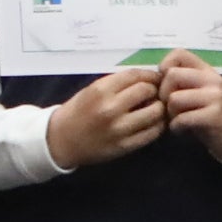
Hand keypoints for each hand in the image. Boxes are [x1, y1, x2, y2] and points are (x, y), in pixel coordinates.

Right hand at [43, 67, 167, 169]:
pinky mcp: (124, 146)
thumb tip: (147, 79)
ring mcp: (119, 129)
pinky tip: (153, 123)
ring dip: (159, 108)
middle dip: (155, 90)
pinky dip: (158, 126)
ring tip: (156, 108)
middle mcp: (110, 108)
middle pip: (147, 91)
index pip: (135, 75)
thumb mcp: (92, 90)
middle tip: (156, 93)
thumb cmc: (78, 111)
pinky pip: (152, 133)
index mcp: (100, 90)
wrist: (62, 140)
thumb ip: (117, 84)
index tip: (155, 78)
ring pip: (155, 112)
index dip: (150, 75)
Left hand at [159, 53, 221, 167]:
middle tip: (169, 108)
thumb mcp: (199, 93)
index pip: (179, 53)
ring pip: (174, 98)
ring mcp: (215, 96)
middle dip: (163, 94)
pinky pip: (182, 118)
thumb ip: (182, 82)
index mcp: (206, 71)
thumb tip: (153, 79)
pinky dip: (176, 127)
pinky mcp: (215, 115)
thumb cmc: (211, 116)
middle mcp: (212, 79)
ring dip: (169, 113)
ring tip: (177, 120)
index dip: (164, 67)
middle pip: (172, 75)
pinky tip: (181, 130)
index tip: (165, 85)